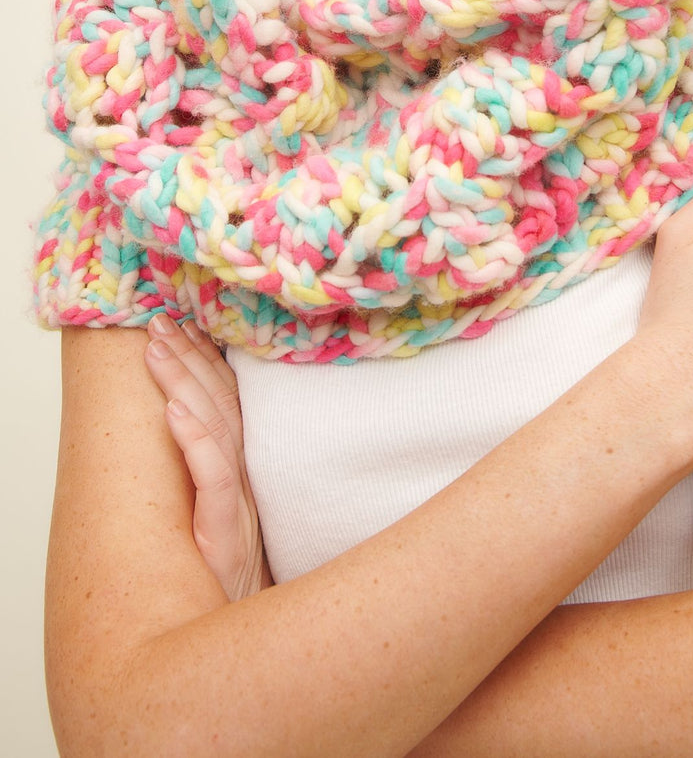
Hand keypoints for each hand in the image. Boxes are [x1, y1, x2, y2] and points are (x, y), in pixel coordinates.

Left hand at [144, 316, 270, 601]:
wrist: (260, 646)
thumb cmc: (241, 597)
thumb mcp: (237, 531)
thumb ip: (227, 485)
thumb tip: (203, 434)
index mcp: (245, 477)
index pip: (229, 405)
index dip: (207, 363)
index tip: (186, 324)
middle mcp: (245, 484)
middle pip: (221, 406)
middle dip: (188, 359)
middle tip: (159, 319)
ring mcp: (236, 509)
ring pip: (215, 430)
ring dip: (184, 383)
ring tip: (158, 347)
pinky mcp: (224, 538)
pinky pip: (212, 480)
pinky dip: (194, 441)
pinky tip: (173, 411)